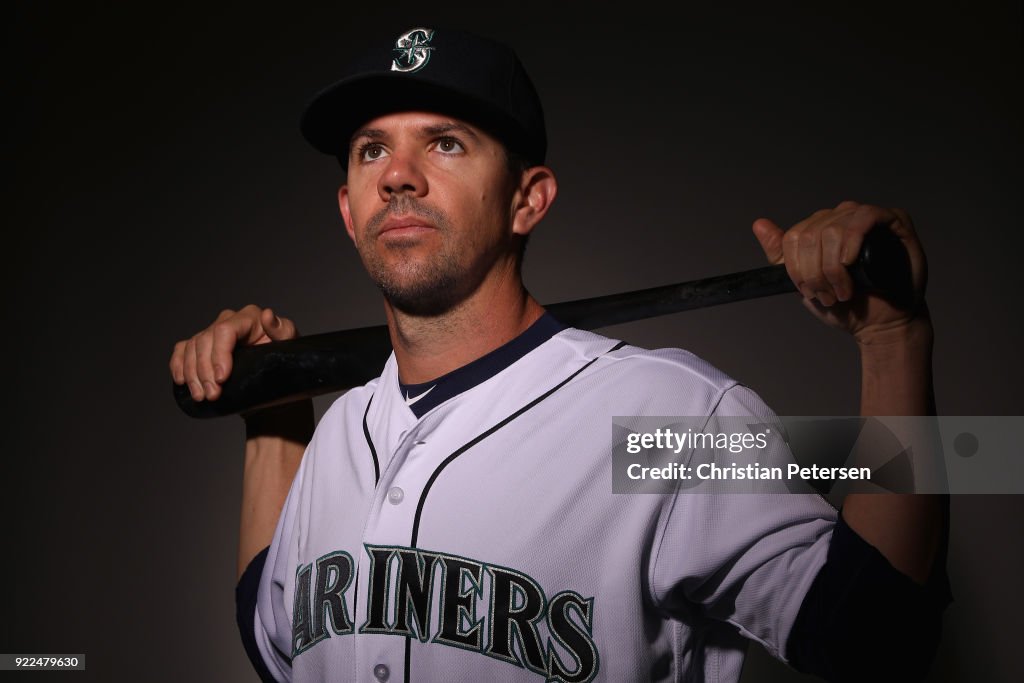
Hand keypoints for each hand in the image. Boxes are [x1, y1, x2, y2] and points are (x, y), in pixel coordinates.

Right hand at [170, 305, 297, 400]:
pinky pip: (182, 350)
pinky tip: (182, 381)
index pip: (224, 331)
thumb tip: (268, 315)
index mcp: (249, 317)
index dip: (219, 355)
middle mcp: (228, 321)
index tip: (221, 378)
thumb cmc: (285, 359)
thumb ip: (282, 329)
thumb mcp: (289, 344)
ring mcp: (213, 333)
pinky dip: (178, 366)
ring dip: (192, 374)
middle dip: (205, 371)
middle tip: (212, 394)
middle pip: (205, 341)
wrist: (276, 379)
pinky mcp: (202, 346)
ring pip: (191, 348)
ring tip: (201, 396)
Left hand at [752, 201, 928, 343]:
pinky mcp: (893, 219)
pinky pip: (865, 217)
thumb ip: (780, 257)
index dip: (797, 267)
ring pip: (834, 229)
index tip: (809, 292)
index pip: (794, 236)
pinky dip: (853, 242)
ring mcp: (865, 217)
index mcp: (819, 229)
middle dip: (815, 273)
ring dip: (834, 266)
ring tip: (843, 290)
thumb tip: (758, 223)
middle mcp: (840, 217)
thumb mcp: (804, 283)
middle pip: (811, 234)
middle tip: (828, 296)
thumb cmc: (845, 304)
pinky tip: (851, 263)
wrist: (880, 323)